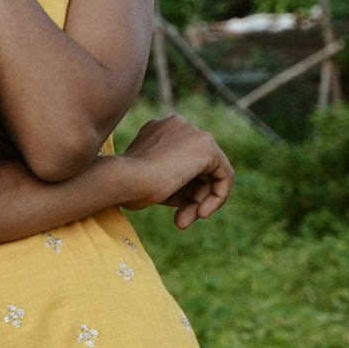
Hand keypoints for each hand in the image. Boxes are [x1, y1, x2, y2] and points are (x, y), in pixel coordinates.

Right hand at [119, 115, 234, 228]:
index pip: (181, 162)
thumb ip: (174, 180)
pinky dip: (217, 196)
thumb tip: (195, 196)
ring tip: (184, 221)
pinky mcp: (206, 146)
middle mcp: (178, 125)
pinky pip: (224, 174)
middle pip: (198, 168)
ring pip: (209, 173)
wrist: (124, 178)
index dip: (181, 191)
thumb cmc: (128, 185)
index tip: (174, 211)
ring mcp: (192, 133)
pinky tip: (201, 213)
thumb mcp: (152, 181)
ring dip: (200, 201)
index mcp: (159, 130)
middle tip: (181, 221)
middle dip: (192, 197)